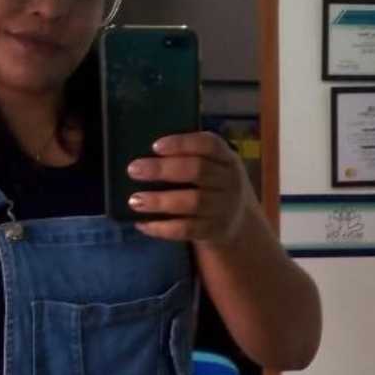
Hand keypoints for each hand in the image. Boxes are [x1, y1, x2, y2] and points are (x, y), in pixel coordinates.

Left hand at [127, 131, 256, 244]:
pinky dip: (162, 227)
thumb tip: (145, 156)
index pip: (209, 144)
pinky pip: (186, 229)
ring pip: (192, 202)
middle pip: (197, 171)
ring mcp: (223, 208)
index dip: (182, 143)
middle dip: (163, 169)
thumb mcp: (213, 167)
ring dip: (160, 201)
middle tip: (133, 170)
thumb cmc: (213, 186)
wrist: (240, 223)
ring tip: (134, 200)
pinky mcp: (214, 231)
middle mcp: (229, 181)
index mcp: (226, 158)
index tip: (155, 146)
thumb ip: (188, 158)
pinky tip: (142, 223)